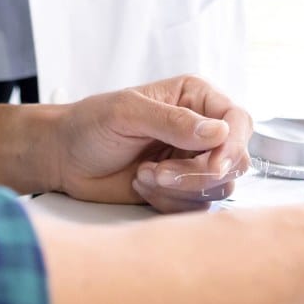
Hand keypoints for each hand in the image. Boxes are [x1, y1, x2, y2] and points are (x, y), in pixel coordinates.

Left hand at [49, 75, 251, 213]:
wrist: (65, 158)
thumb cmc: (90, 124)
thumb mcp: (127, 113)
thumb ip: (173, 121)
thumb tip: (219, 131)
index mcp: (193, 97)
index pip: (237, 120)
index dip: (233, 145)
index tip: (214, 165)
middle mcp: (199, 128)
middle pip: (234, 160)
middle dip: (198, 174)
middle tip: (159, 173)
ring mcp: (192, 160)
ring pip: (217, 187)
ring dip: (178, 189)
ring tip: (143, 175)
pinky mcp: (182, 189)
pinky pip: (195, 206)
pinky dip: (168, 201)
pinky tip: (140, 184)